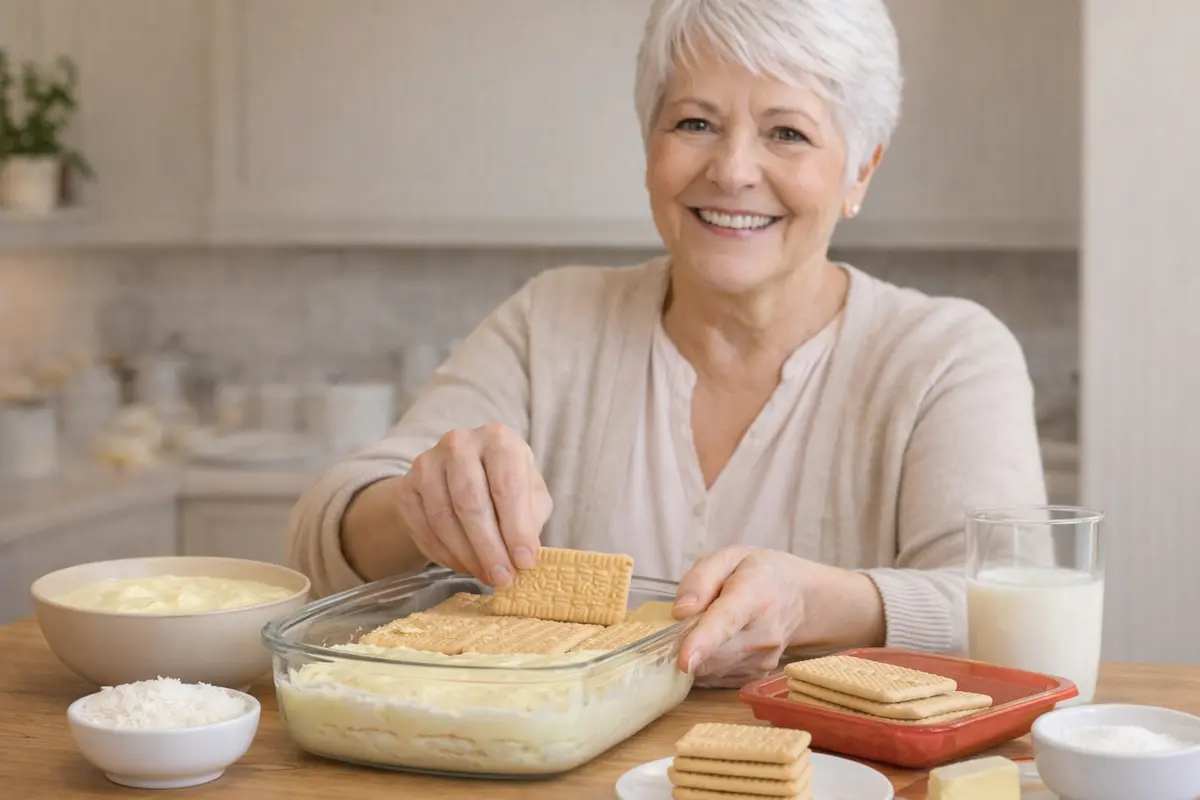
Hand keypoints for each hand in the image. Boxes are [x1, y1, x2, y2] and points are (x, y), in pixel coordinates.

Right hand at [393, 422, 551, 587]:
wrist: (461, 475)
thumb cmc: (505, 486)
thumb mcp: (531, 495)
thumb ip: (531, 519)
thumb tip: (524, 555)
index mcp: (497, 438)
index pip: (507, 485)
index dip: (516, 528)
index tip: (525, 561)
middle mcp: (459, 443)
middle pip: (470, 503)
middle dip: (489, 548)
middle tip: (503, 578)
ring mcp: (427, 463)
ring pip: (444, 519)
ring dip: (467, 555)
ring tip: (486, 575)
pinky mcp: (405, 487)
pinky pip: (423, 529)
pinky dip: (444, 554)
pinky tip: (463, 565)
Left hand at [672, 546, 884, 686]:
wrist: (801, 597)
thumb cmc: (760, 572)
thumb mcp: (729, 557)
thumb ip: (701, 579)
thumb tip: (680, 612)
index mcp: (753, 596)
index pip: (726, 621)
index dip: (703, 641)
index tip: (684, 662)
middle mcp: (763, 633)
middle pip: (713, 653)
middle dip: (686, 643)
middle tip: (689, 618)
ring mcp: (763, 658)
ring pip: (712, 668)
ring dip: (698, 652)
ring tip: (710, 624)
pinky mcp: (757, 674)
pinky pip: (718, 675)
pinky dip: (708, 662)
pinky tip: (720, 641)